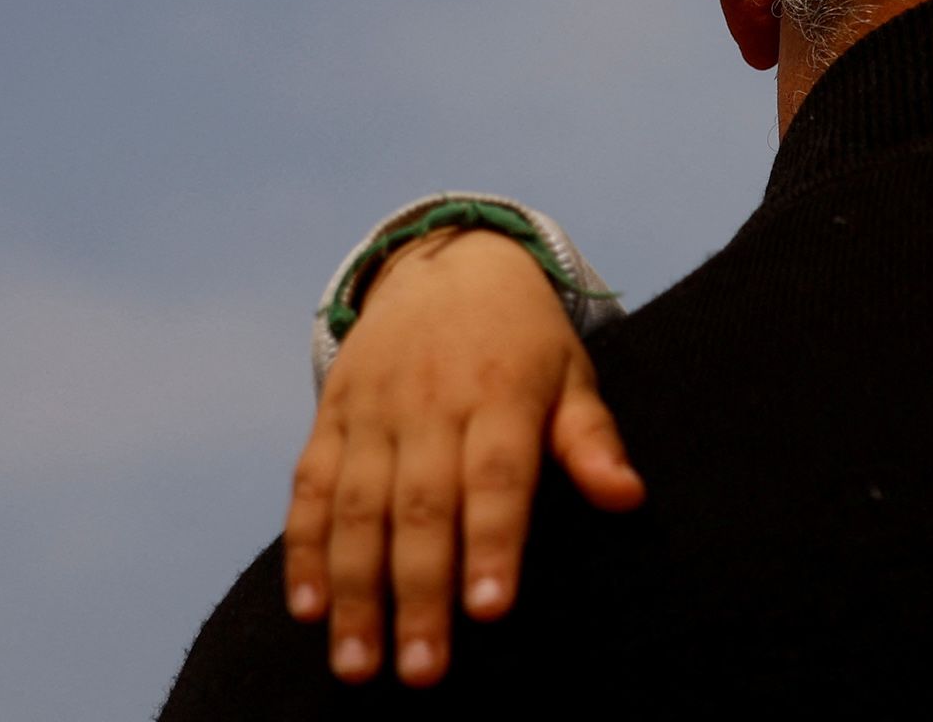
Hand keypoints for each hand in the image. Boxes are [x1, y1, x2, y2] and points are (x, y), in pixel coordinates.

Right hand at [281, 228, 644, 684]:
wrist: (445, 261)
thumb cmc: (523, 338)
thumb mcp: (570, 374)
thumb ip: (592, 440)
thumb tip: (629, 497)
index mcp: (501, 395)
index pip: (496, 478)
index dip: (492, 543)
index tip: (491, 610)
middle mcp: (430, 403)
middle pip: (420, 507)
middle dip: (417, 594)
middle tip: (422, 671)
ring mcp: (373, 410)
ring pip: (356, 508)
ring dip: (353, 591)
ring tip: (357, 663)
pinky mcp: (331, 416)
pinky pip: (309, 488)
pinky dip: (304, 550)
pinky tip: (309, 608)